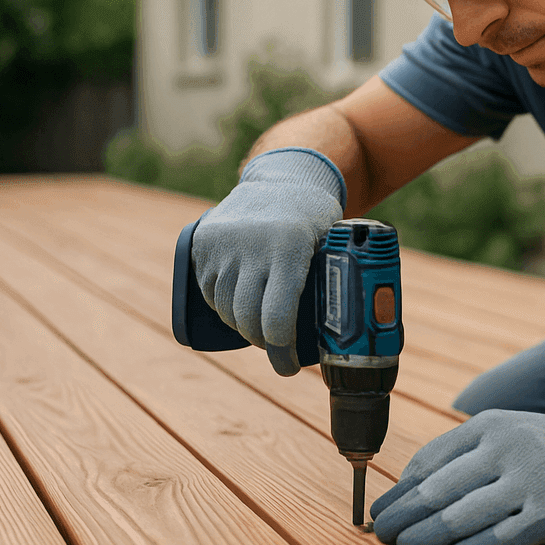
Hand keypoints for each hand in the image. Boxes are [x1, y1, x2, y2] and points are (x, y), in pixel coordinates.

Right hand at [192, 148, 344, 375]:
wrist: (282, 178)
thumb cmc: (316, 220)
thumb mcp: (331, 246)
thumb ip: (330, 283)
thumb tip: (341, 335)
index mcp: (290, 247)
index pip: (277, 316)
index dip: (281, 350)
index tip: (289, 366)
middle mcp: (252, 245)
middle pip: (248, 319)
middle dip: (263, 343)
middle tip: (277, 350)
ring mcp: (223, 244)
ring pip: (226, 308)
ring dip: (242, 325)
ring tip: (261, 326)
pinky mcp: (202, 244)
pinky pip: (209, 291)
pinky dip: (224, 306)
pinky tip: (240, 306)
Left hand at [370, 408, 544, 544]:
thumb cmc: (543, 453)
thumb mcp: (502, 436)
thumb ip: (459, 456)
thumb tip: (404, 491)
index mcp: (489, 426)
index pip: (432, 461)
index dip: (400, 491)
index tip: (378, 512)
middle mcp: (509, 446)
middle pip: (443, 489)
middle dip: (407, 516)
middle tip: (383, 536)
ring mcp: (533, 477)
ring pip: (469, 513)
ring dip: (431, 536)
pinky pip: (508, 535)